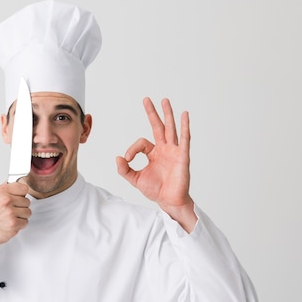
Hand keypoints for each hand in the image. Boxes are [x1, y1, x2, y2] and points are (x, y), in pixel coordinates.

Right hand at [0, 182, 30, 256]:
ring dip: (22, 216)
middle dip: (21, 206)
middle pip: (27, 201)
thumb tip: (17, 181)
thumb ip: (5, 187)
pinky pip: (26, 222)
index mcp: (1, 191)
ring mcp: (10, 212)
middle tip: (11, 209)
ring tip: (12, 216)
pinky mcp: (14, 223)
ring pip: (28, 212)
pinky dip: (20, 224)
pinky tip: (12, 223)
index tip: (18, 197)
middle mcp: (6, 200)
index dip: (21, 194)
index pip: (24, 188)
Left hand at [116, 97, 196, 231]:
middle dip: (152, 113)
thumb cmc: (156, 190)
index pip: (142, 142)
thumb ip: (124, 170)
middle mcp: (164, 149)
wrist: (169, 201)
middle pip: (158, 126)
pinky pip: (184, 139)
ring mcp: (174, 151)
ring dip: (167, 114)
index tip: (127, 159)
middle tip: (146, 99)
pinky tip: (184, 115)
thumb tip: (117, 157)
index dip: (132, 149)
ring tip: (164, 100)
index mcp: (154, 153)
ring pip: (170, 129)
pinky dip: (184, 127)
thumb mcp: (135, 179)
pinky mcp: (182, 156)